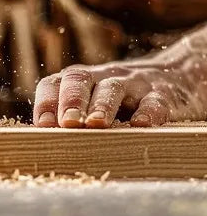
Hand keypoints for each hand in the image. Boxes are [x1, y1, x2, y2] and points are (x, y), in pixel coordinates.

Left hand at [33, 53, 206, 127]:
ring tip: (96, 124)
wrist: (172, 76)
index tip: (43, 126)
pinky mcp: (161, 93)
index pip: (54, 84)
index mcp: (80, 80)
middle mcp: (102, 77)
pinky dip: (147, 112)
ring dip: (102, 106)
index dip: (46, 102)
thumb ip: (69, 117)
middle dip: (71, 102)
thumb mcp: (92, 102)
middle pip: (80, 80)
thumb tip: (42, 139)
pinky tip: (141, 125)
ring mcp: (132, 83)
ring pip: (113, 88)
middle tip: (68, 123)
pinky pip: (154, 100)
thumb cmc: (119, 100)